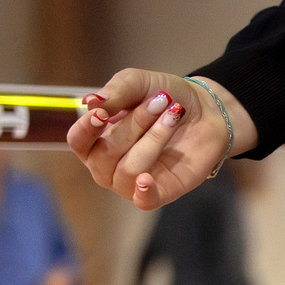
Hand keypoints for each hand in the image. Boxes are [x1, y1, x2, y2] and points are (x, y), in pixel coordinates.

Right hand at [66, 69, 257, 210]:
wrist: (206, 109)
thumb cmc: (164, 97)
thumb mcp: (136, 83)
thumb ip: (114, 92)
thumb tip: (88, 104)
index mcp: (96, 140)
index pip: (78, 142)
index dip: (86, 129)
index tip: (102, 114)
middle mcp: (110, 165)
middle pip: (106, 153)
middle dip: (133, 125)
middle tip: (160, 101)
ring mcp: (134, 181)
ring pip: (130, 169)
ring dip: (152, 139)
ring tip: (173, 115)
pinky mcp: (163, 191)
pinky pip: (144, 202)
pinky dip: (143, 192)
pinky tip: (145, 179)